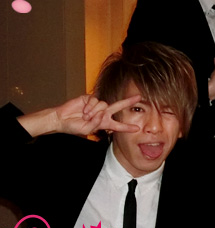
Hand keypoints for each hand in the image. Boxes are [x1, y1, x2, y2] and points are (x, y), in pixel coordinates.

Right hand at [19, 94, 141, 136]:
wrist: (62, 118)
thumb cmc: (74, 126)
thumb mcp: (87, 130)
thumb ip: (96, 123)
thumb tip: (102, 113)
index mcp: (104, 123)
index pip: (118, 125)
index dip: (127, 127)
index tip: (137, 129)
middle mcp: (102, 113)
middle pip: (118, 106)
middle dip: (128, 102)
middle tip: (139, 97)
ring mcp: (97, 105)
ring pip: (103, 105)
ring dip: (94, 112)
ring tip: (85, 116)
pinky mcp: (90, 98)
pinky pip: (95, 101)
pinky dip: (90, 107)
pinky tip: (84, 111)